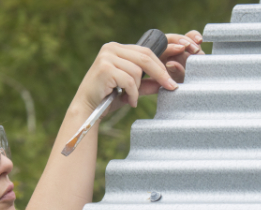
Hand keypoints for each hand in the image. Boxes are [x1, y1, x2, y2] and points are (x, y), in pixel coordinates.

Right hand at [71, 30, 203, 114]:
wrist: (87, 109)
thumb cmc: (108, 98)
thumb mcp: (131, 89)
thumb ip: (147, 84)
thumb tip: (168, 82)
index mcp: (117, 48)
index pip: (146, 52)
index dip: (162, 63)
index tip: (173, 76)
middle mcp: (111, 48)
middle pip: (145, 57)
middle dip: (160, 73)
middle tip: (171, 87)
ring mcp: (106, 57)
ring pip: (137, 71)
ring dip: (138, 88)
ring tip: (132, 99)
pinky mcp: (105, 68)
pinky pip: (129, 80)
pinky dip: (132, 93)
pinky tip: (128, 101)